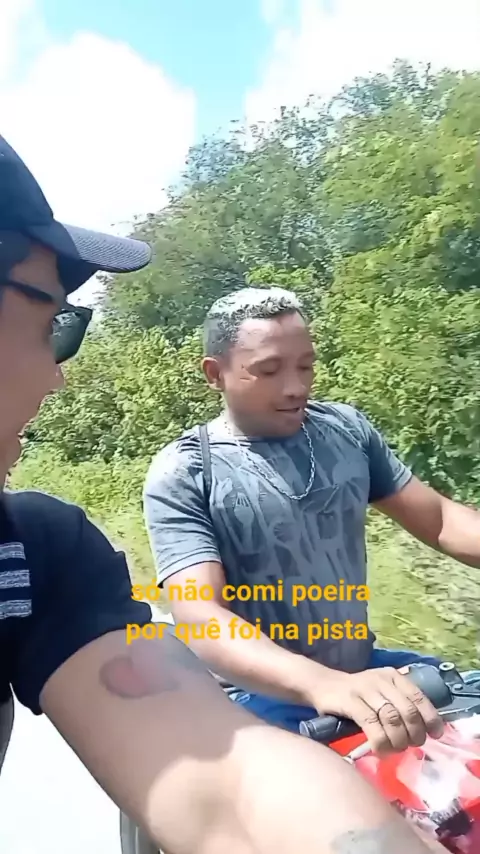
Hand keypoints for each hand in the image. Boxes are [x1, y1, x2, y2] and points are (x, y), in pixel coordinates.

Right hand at [309, 667, 443, 754]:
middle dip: (414, 733)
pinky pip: (371, 724)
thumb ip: (399, 703)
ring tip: (397, 749)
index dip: (430, 717)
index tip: (435, 734)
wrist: (323, 685)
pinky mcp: (350, 701)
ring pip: (391, 718)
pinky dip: (380, 741)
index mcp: (393, 676)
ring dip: (398, 740)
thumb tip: (423, 729)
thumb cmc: (357, 694)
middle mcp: (381, 680)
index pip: (418, 696)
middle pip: (407, 710)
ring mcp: (365, 689)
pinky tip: (381, 750)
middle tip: (412, 745)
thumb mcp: (381, 691)